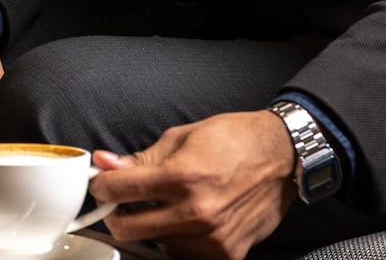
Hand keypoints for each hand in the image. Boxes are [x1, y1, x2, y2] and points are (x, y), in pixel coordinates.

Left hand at [87, 111, 296, 259]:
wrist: (283, 156)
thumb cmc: (234, 140)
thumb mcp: (182, 137)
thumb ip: (142, 158)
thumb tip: (105, 164)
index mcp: (182, 176)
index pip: (118, 190)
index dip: (102, 186)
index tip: (103, 185)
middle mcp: (196, 212)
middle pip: (127, 228)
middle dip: (118, 214)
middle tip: (125, 202)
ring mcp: (211, 237)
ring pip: (156, 243)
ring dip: (153, 227)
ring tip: (171, 205)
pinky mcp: (226, 253)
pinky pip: (184, 253)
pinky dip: (179, 239)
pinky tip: (190, 220)